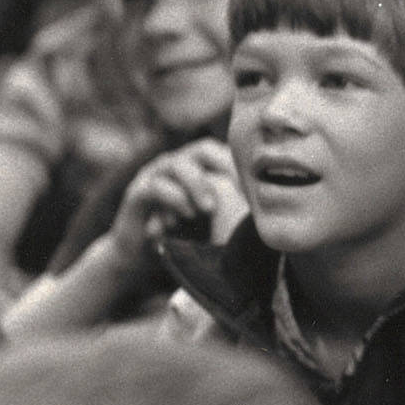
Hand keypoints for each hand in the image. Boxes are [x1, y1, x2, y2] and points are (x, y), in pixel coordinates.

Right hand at [109, 139, 246, 262]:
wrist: (144, 255)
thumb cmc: (188, 234)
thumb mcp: (217, 220)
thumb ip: (236, 208)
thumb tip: (267, 212)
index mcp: (201, 166)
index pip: (224, 151)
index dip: (239, 165)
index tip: (253, 190)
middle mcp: (179, 164)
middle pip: (202, 149)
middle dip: (220, 168)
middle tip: (232, 195)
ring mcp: (156, 175)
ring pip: (177, 165)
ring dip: (195, 185)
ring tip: (208, 210)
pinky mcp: (137, 193)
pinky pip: (154, 187)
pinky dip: (172, 200)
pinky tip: (181, 219)